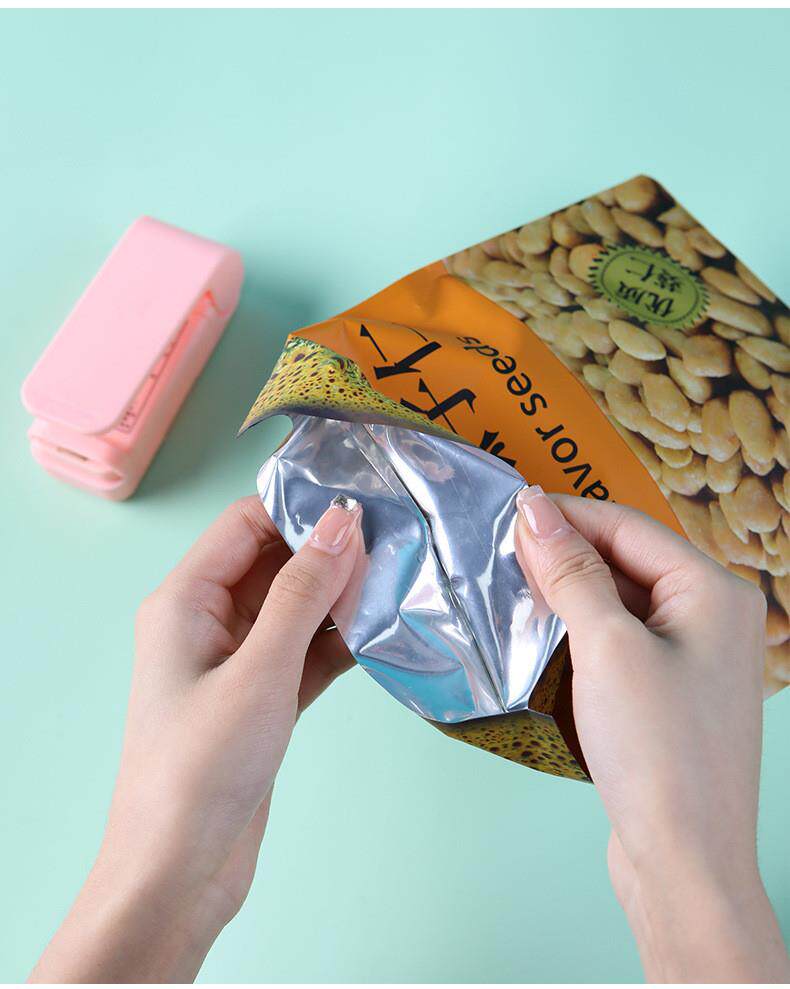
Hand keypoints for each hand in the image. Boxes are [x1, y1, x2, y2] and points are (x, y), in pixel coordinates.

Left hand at [30, 494, 363, 982]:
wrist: (180, 871)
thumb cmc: (201, 766)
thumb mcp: (259, 669)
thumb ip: (302, 592)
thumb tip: (343, 522)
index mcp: (185, 600)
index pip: (245, 525)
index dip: (299, 509)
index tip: (361, 503)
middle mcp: (207, 622)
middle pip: (273, 562)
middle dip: (328, 552)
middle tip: (394, 541)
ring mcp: (237, 661)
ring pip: (295, 607)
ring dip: (340, 597)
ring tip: (399, 581)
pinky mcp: (262, 697)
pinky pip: (305, 650)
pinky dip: (338, 641)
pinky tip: (381, 632)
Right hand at [514, 486, 788, 982]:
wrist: (684, 863)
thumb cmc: (658, 751)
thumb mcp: (607, 645)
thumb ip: (571, 570)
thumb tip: (535, 508)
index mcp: (715, 590)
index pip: (628, 525)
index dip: (565, 513)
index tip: (507, 510)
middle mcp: (713, 615)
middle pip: (626, 558)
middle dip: (564, 551)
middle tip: (499, 548)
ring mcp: (694, 656)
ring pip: (620, 599)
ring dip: (568, 590)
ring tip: (510, 583)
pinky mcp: (670, 690)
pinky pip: (620, 638)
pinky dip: (580, 628)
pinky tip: (540, 630)